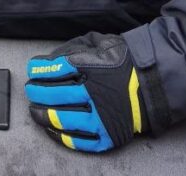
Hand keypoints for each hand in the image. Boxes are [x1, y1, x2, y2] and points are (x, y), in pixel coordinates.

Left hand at [25, 31, 146, 152]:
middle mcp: (94, 93)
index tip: (32, 69)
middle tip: (31, 90)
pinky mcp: (106, 136)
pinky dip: (59, 135)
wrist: (154, 85)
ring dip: (42, 115)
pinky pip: (76, 141)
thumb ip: (76, 47)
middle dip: (37, 91)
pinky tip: (50, 129)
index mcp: (93, 68)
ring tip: (34, 111)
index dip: (39, 69)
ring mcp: (100, 118)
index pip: (56, 68)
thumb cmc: (125, 61)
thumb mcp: (102, 43)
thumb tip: (51, 59)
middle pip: (54, 94)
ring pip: (61, 119)